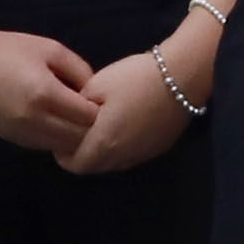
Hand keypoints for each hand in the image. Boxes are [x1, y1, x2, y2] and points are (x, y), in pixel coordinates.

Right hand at [0, 20, 102, 158]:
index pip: (88, 116)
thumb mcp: (51, 49)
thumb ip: (80, 70)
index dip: (100, 111)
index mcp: (46, 93)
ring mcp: (21, 133)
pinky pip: (44, 146)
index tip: (102, 101)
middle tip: (93, 114)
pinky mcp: (12, 140)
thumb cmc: (10, 49)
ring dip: (74, 137)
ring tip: (76, 120)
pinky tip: (58, 124)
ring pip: (62, 147)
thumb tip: (97, 93)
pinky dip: (56, 140)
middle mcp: (34, 119)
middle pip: (78, 138)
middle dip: (91, 128)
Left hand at [60, 51, 196, 176]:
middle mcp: (121, 157)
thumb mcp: (96, 84)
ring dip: (101, 153)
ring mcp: (142, 155)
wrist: (182, 76)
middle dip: (81, 154)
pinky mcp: (158, 149)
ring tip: (101, 128)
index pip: (73, 164)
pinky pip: (131, 156)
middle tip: (78, 131)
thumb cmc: (135, 78)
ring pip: (112, 164)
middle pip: (92, 167)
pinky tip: (124, 126)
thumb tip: (73, 117)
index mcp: (102, 143)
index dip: (62, 153)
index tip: (60, 136)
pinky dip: (121, 148)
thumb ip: (77, 106)